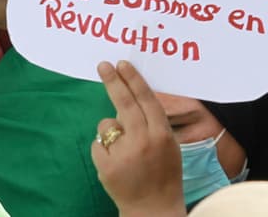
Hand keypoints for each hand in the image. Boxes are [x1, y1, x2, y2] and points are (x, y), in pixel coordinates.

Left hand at [91, 61, 185, 216]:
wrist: (153, 207)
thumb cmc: (164, 171)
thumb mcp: (169, 143)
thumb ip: (154, 122)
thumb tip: (133, 97)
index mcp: (162, 133)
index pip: (146, 99)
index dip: (133, 80)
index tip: (123, 64)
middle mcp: (143, 140)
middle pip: (124, 104)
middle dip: (113, 82)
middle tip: (103, 65)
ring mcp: (123, 154)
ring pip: (107, 124)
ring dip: (111, 130)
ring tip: (123, 148)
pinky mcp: (106, 167)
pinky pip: (97, 144)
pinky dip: (103, 149)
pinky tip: (115, 162)